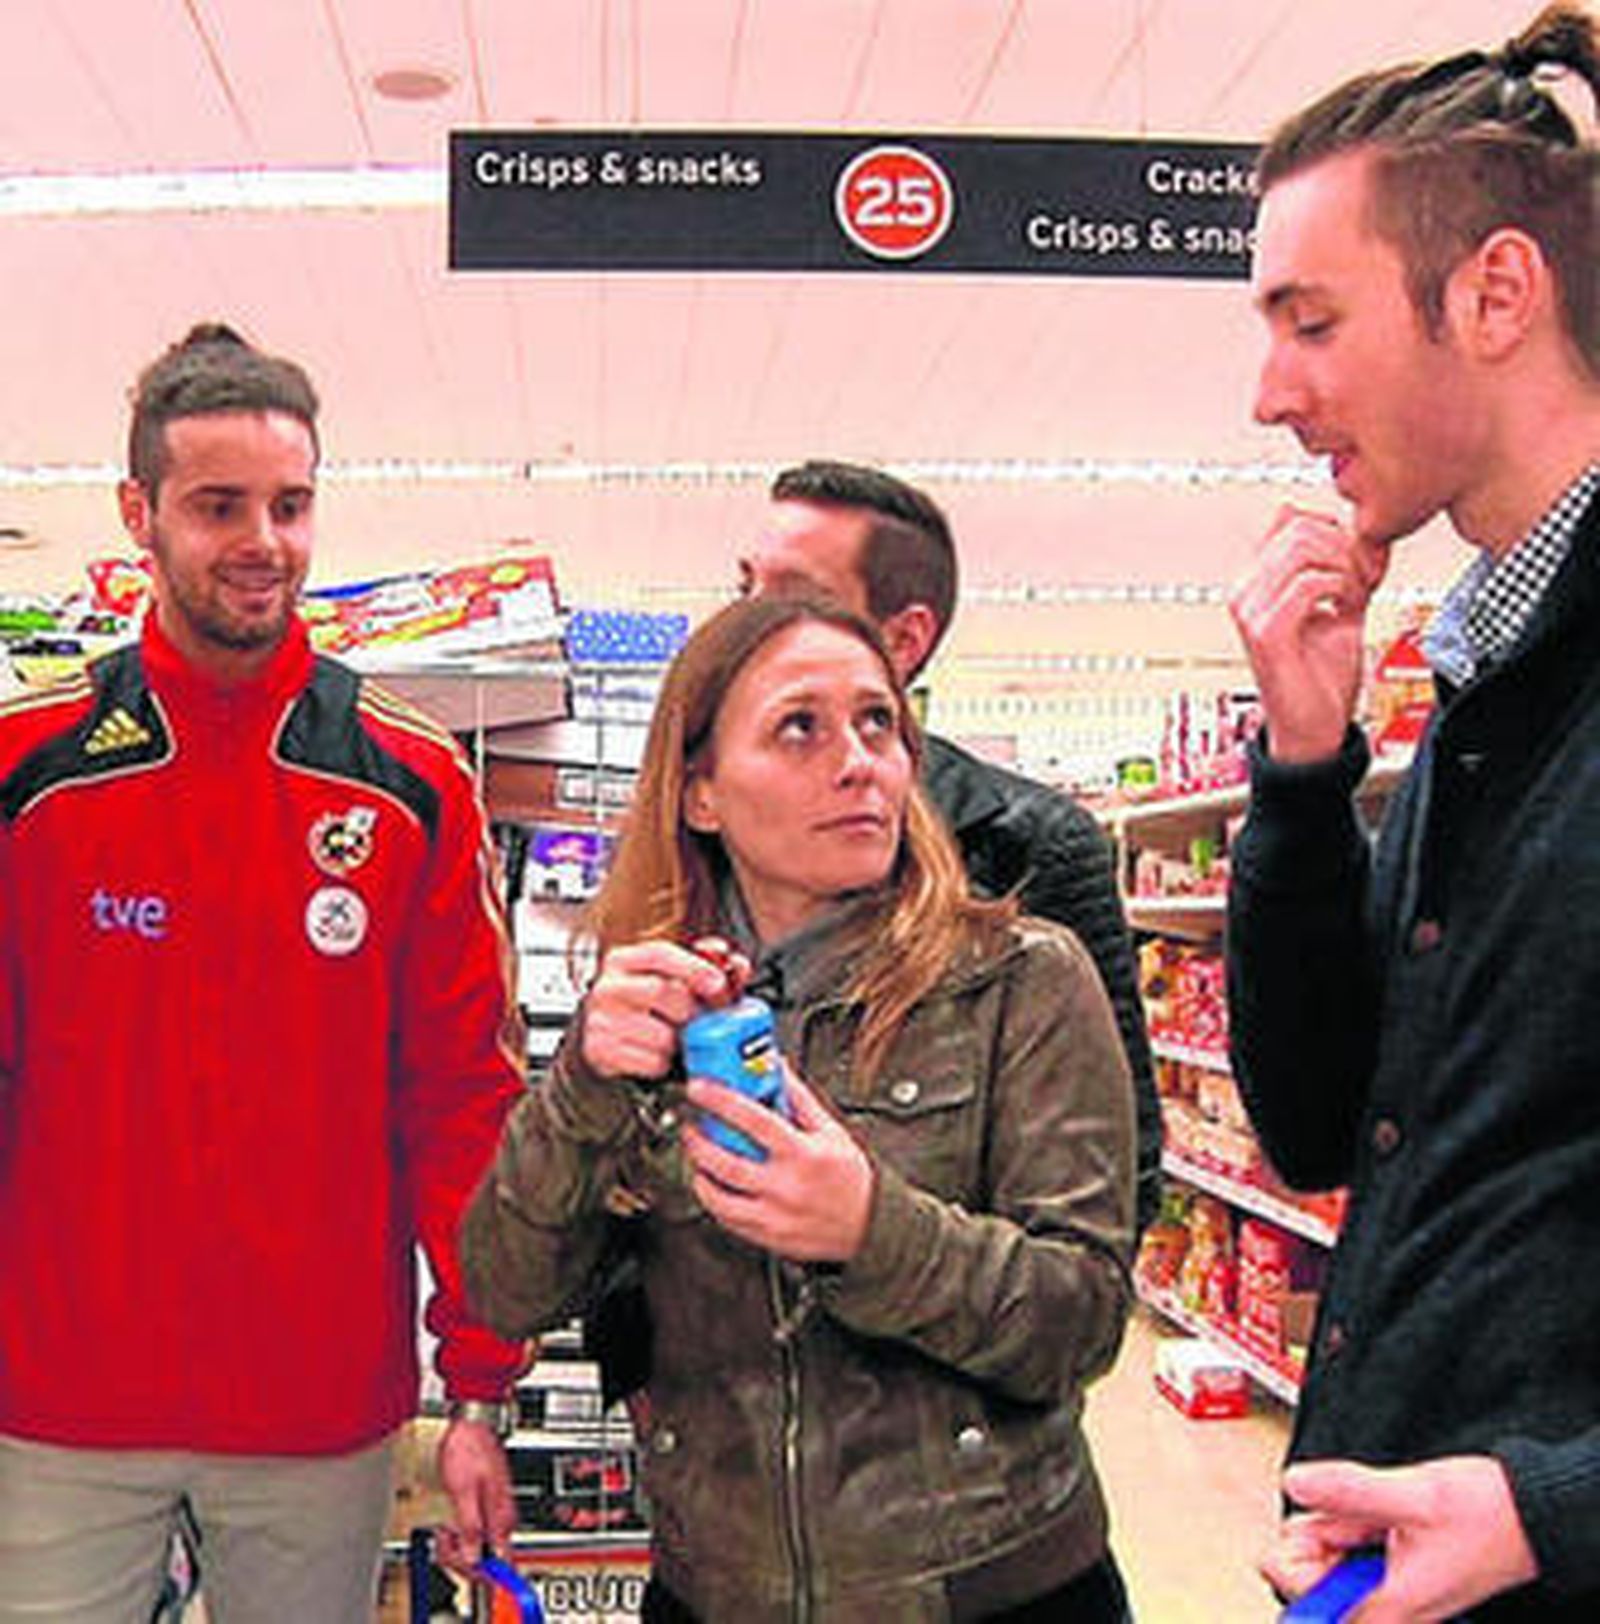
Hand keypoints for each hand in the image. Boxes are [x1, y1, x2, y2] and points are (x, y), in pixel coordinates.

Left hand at [433, 1419, 516, 1571]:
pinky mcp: (485, 1505)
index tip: (460, 1562)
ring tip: (444, 1528)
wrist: (469, 1423)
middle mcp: (501, 1517)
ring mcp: (494, 1511)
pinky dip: (458, 1531)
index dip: (478, 1569)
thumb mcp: (464, 1491)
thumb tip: (472, 1557)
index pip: (500, 1561)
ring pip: (477, 1544)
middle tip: (445, 1540)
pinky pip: (474, 1530)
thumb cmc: (469, 1449)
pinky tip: (448, 1522)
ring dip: (457, 1543)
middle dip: (461, 1553)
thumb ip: (469, 1526)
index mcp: (502, 1516)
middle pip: (486, 1555)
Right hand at [580, 937, 745, 1080]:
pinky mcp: (599, 1051)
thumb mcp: (675, 981)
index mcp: (624, 960)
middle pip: (661, 991)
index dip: (694, 967)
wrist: (611, 1041)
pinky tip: (662, 1056)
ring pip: (660, 1034)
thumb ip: (710, 970)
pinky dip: (665, 1063)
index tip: (719, 984)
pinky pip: (650, 1062)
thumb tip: (738, 965)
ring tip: (681, 1040)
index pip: (660, 953)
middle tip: (706, 1021)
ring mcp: (599, 1020)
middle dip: (693, 1010)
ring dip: (680, 1042)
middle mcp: (607, 987)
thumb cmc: (649, 1007)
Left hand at [681, 1068, 873, 1261]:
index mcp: (803, 1154)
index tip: (700, 1088)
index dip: (721, 1101)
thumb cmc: (851, 1178)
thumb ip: (800, 1099)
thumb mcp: (831, 1131)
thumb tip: (777, 1067)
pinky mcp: (767, 1236)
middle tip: (691, 1124)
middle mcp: (786, 1186)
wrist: (869, 1226)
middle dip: (697, 1140)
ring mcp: (774, 1215)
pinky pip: (726, 1219)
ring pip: (718, 1195)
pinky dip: (712, 1199)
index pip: (754, 1121)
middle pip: (725, 1161)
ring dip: (698, 1171)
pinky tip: (711, 1183)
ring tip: (697, 1155)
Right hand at [1229, 504, 1388, 762]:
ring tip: (1358, 592)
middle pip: (1298, 526)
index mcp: (1256, 583)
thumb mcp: (1338, 609)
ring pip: (1302, 547)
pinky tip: (1348, 609)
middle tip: (1367, 575)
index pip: (1288, 519)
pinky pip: (1308, 583)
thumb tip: (1364, 534)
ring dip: (1345, 565)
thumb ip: (1344, 571)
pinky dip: (1341, 589)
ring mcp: (1251, 610)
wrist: (1312, 730)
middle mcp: (1246, 592)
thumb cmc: (1319, 679)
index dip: (1334, 527)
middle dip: (1346, 545)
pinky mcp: (1265, 631)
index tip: (1360, 556)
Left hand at [1264, 1456, 1538, 1621]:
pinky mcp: (1395, 1573)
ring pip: (1331, 1560)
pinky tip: (1381, 1515)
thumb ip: (1348, 1490)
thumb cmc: (1488, 1517)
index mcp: (1389, 1608)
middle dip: (1319, 1536)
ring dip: (1339, 1528)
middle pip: (1312, 1581)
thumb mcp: (1413, 1495)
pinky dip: (1355, 1526)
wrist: (1530, 1516)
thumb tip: (1295, 1483)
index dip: (1293, 1558)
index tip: (1311, 1525)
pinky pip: (1353, 1550)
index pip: (1306, 1605)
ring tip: (1377, 1513)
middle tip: (1355, 1515)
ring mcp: (1391, 1592)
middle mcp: (1388, 1609)